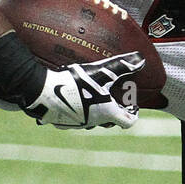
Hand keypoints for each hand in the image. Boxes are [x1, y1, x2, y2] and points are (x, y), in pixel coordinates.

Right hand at [24, 53, 143, 128]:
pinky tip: (72, 100)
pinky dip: (78, 112)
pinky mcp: (62, 122)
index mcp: (107, 112)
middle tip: (113, 98)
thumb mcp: (101, 71)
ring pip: (91, 121)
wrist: (44, 93)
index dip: (133, 114)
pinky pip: (74, 120)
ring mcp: (77, 124)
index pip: (128, 122)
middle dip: (114, 111)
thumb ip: (122, 65)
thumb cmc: (75, 83)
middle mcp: (93, 122)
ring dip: (95, 111)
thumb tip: (140, 59)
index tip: (133, 107)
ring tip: (92, 96)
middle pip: (109, 121)